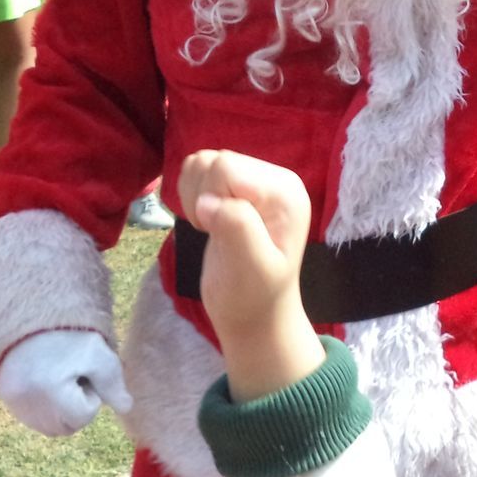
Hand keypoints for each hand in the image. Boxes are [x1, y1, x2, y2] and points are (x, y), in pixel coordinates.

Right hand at [0, 330, 131, 436]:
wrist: (33, 312)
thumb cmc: (69, 334)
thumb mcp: (98, 354)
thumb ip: (114, 384)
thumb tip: (126, 408)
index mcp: (48, 391)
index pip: (84, 416)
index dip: (91, 392)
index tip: (82, 369)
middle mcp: (24, 403)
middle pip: (66, 426)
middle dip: (75, 403)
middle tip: (72, 372)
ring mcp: (12, 402)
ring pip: (49, 424)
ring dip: (59, 406)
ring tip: (57, 376)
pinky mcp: (5, 396)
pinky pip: (32, 415)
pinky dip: (43, 404)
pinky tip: (45, 380)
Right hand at [178, 149, 326, 401]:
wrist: (251, 315)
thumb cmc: (253, 297)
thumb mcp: (251, 269)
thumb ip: (237, 229)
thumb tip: (207, 202)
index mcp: (285, 191)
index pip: (227, 168)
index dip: (211, 198)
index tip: (217, 232)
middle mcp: (274, 179)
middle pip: (214, 161)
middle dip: (202, 197)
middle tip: (213, 233)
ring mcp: (254, 182)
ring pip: (202, 162)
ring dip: (194, 196)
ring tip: (211, 228)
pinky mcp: (233, 189)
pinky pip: (197, 170)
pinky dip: (190, 194)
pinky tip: (206, 221)